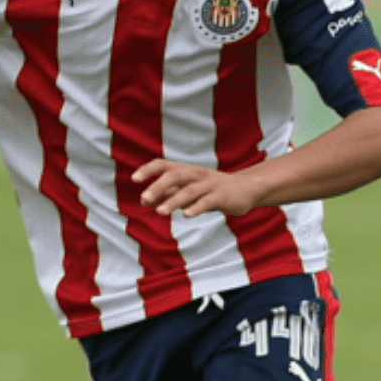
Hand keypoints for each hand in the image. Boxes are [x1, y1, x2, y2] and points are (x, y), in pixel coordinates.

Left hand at [132, 160, 260, 217]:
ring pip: (190, 190)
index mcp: (187, 170)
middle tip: (144, 198)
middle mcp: (197, 174)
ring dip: (173, 201)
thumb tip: (144, 201)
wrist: (246, 189)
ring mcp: (210, 185)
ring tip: (160, 212)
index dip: (148, 170)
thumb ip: (168, 194)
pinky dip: (196, 207)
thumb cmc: (212, 190)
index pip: (164, 165)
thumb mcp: (189, 189)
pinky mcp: (222, 196)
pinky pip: (207, 201)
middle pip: (175, 175)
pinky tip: (185, 215)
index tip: (134, 179)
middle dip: (158, 186)